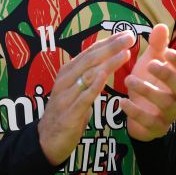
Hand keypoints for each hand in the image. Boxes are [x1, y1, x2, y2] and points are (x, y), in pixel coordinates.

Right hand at [37, 30, 133, 164]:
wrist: (46, 141)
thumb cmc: (65, 113)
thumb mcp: (75, 90)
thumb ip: (88, 77)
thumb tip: (105, 63)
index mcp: (68, 72)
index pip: (90, 52)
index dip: (108, 42)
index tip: (126, 33)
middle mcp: (66, 80)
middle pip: (90, 59)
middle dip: (111, 47)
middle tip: (130, 37)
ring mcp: (66, 96)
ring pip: (89, 75)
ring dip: (108, 62)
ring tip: (125, 53)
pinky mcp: (70, 113)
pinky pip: (84, 97)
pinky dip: (94, 85)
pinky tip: (105, 76)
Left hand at [121, 23, 175, 140]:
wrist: (140, 114)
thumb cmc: (148, 82)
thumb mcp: (150, 62)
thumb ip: (156, 47)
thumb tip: (161, 26)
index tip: (166, 52)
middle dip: (167, 75)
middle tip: (149, 65)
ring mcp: (169, 113)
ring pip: (166, 104)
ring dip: (147, 90)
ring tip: (127, 79)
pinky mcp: (156, 127)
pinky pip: (150, 121)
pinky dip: (136, 112)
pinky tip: (123, 101)